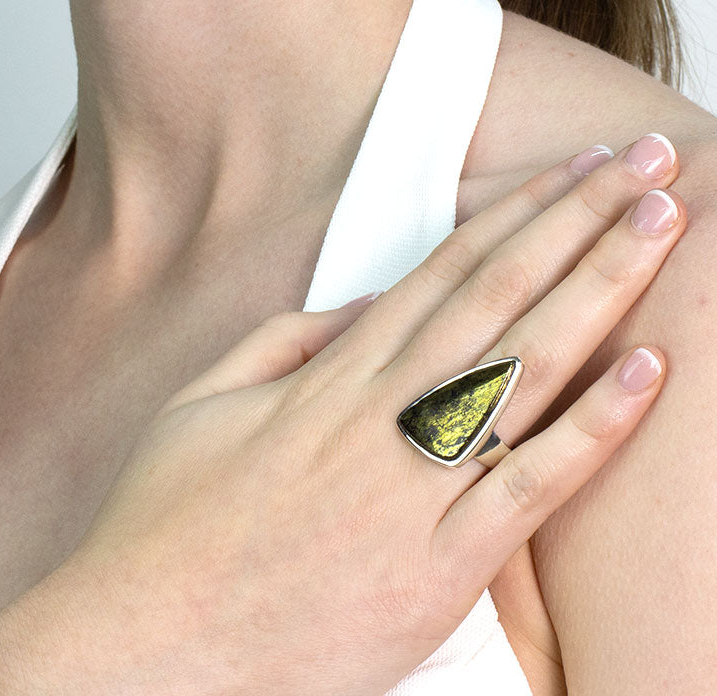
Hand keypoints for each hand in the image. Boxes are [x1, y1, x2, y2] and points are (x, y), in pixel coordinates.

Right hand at [34, 134, 684, 695]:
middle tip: (647, 161)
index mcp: (328, 377)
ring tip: (660, 227)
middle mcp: (380, 417)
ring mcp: (411, 492)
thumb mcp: (201, 402)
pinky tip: (646, 373)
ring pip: (524, 371)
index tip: (572, 169)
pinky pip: (526, 491)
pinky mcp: (435, 574)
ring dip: (599, 291)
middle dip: (578, 222)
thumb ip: (285, 341)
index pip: (445, 272)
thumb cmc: (164, 522)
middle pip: (499, 298)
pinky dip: (590, 430)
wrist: (145, 645)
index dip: (515, 213)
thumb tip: (367, 302)